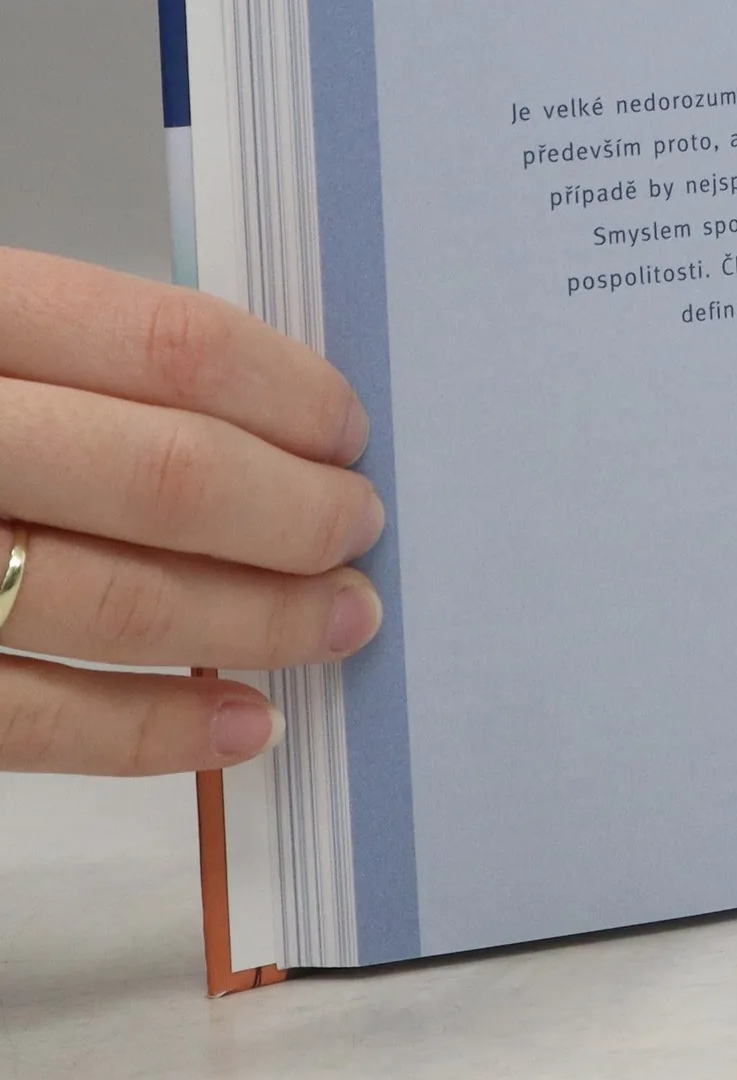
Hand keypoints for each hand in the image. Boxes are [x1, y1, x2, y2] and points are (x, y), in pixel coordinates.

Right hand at [0, 249, 382, 774]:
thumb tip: (256, 419)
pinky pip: (29, 722)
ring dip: (259, 621)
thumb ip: (71, 360)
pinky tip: (240, 722)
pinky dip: (153, 732)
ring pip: (118, 604)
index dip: (288, 395)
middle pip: (169, 479)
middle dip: (298, 517)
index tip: (348, 431)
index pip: (167, 347)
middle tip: (360, 530)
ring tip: (340, 621)